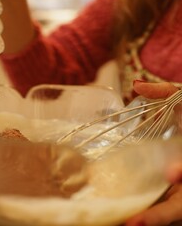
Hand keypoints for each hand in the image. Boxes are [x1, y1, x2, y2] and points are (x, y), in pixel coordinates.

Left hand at [125, 81, 181, 225]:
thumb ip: (166, 93)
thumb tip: (138, 84)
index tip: (170, 173)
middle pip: (181, 206)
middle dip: (161, 215)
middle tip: (134, 222)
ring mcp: (180, 192)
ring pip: (171, 214)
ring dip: (150, 221)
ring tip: (124, 224)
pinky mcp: (170, 200)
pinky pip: (157, 211)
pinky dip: (144, 218)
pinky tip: (120, 220)